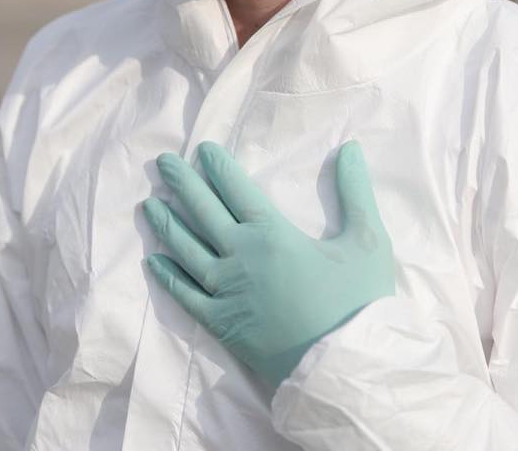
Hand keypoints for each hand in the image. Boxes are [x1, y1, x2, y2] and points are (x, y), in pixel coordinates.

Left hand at [143, 140, 394, 388]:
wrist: (344, 370)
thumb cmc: (358, 303)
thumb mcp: (367, 241)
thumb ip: (355, 191)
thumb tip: (350, 147)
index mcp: (271, 233)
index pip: (235, 188)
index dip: (216, 166)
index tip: (202, 149)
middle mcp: (240, 256)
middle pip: (202, 211)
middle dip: (181, 183)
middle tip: (164, 162)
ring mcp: (225, 292)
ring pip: (186, 249)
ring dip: (166, 223)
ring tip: (149, 203)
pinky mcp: (221, 324)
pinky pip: (185, 295)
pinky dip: (167, 276)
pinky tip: (153, 261)